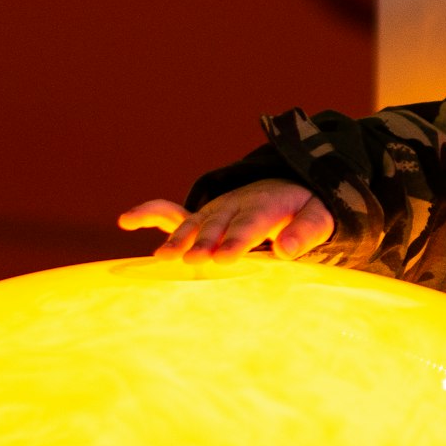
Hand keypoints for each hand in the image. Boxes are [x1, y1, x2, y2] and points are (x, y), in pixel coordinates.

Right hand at [117, 182, 336, 261]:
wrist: (291, 186)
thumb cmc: (307, 208)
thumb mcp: (319, 216)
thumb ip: (305, 232)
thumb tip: (286, 250)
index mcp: (266, 204)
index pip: (250, 224)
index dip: (237, 240)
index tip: (224, 257)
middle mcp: (235, 204)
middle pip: (218, 225)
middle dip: (204, 241)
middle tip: (193, 259)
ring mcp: (215, 210)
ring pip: (194, 222)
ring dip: (179, 238)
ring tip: (163, 257)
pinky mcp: (201, 217)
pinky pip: (171, 213)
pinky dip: (148, 214)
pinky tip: (126, 221)